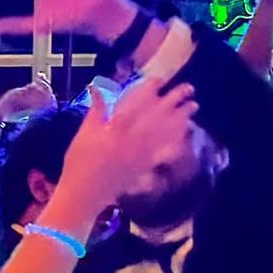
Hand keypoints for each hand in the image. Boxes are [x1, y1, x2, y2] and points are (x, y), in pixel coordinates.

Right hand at [50, 75, 198, 217]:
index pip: (136, 103)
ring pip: (166, 131)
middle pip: (158, 116)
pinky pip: (165, 151)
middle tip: (188, 88)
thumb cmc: (79, 162)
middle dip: (174, 100)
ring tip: (193, 106)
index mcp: (114, 129)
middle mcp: (132, 139)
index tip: (160, 80)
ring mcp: (141, 154)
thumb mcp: (83, 133)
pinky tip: (186, 133)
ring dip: (181, 118)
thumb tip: (95, 88)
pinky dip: (176, 141)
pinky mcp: (145, 167)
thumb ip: (95, 111)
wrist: (84, 193)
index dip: (150, 90)